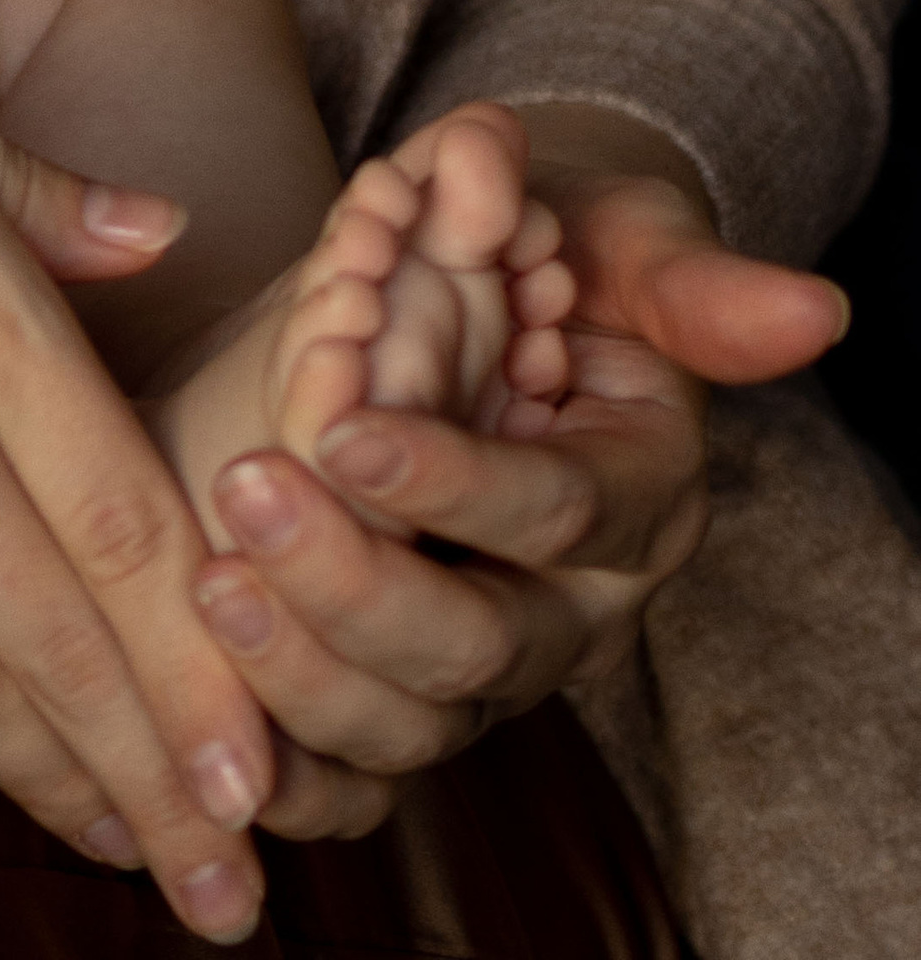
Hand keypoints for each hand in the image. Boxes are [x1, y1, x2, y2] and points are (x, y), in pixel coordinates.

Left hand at [176, 108, 849, 808]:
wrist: (512, 296)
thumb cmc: (573, 260)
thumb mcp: (635, 244)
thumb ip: (694, 283)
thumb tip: (811, 309)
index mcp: (637, 506)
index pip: (551, 518)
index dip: (451, 482)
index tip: (342, 434)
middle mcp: (569, 609)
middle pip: (475, 649)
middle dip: (355, 588)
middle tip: (244, 493)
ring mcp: (486, 662)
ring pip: (409, 726)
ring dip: (302, 673)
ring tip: (211, 581)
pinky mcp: (409, 692)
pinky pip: (354, 774)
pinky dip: (283, 761)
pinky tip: (206, 710)